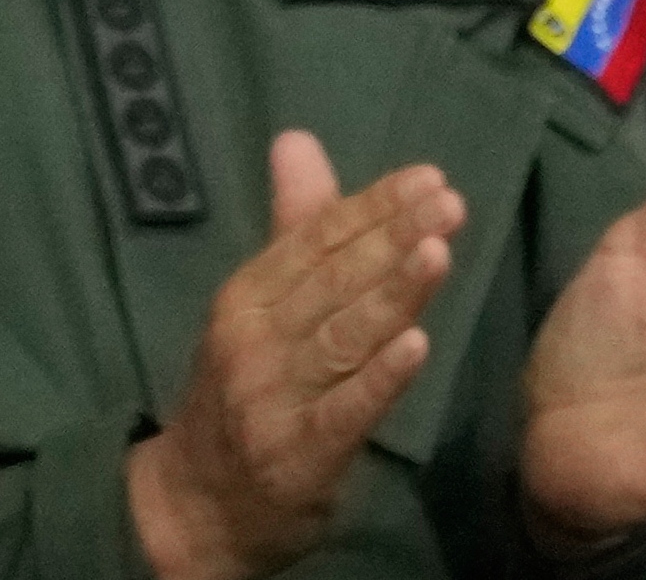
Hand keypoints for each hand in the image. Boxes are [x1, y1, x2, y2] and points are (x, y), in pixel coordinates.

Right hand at [124, 132, 460, 579]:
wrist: (197, 504)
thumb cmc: (241, 394)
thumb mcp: (257, 307)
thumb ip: (291, 228)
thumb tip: (298, 140)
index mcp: (247, 295)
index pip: (316, 238)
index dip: (374, 207)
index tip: (429, 178)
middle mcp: (255, 336)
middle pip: (333, 279)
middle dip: (392, 238)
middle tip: (448, 203)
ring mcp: (273, 396)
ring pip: (340, 336)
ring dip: (391, 294)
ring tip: (438, 253)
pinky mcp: (297, 454)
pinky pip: (343, 410)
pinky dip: (379, 377)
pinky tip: (417, 345)